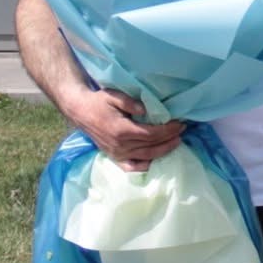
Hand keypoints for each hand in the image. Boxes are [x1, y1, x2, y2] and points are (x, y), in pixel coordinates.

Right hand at [64, 87, 184, 171]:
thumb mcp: (114, 96)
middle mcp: (120, 145)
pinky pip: (132, 167)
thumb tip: (147, 110)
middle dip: (169, 138)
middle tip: (182, 130)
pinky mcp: (114, 157)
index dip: (167, 130)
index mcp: (121, 130)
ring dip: (164, 151)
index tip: (180, 124)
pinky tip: (157, 161)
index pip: (151, 134)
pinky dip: (146, 166)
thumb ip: (131, 103)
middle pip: (151, 145)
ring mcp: (117, 154)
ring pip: (146, 156)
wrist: (80, 110)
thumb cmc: (98, 101)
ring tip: (177, 142)